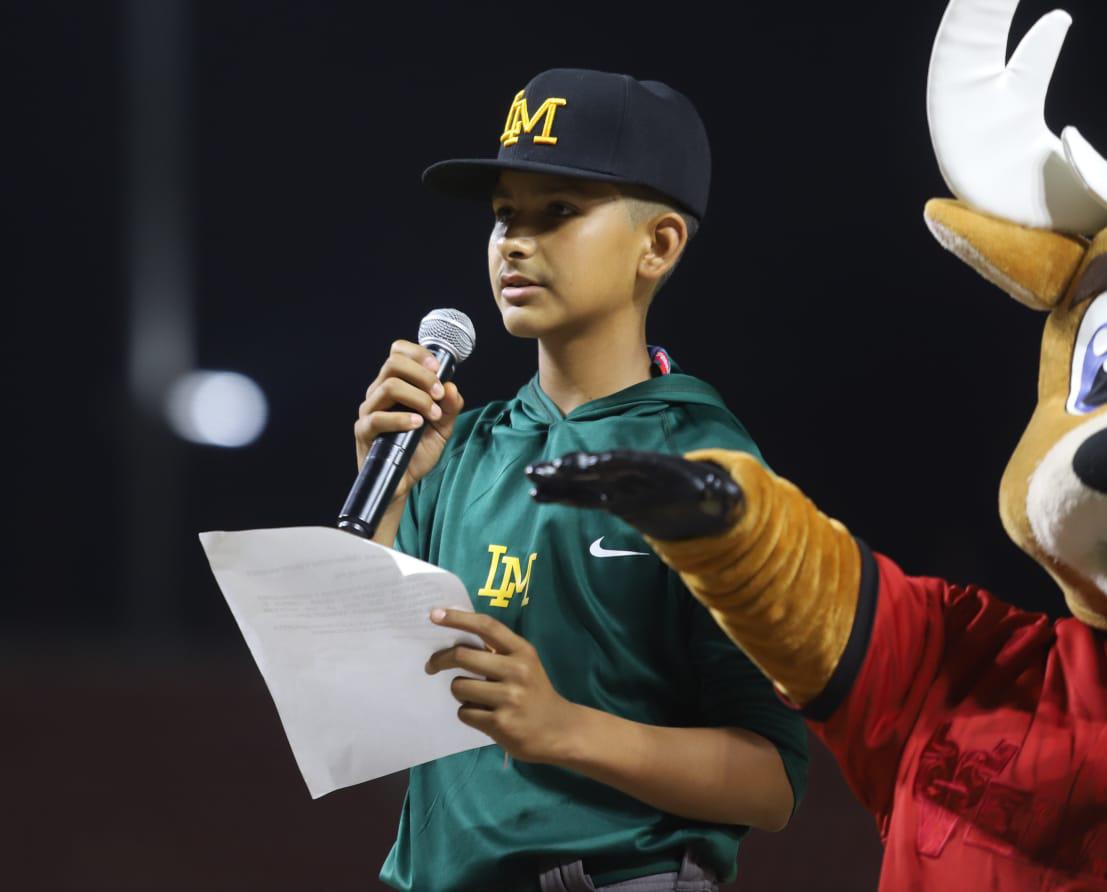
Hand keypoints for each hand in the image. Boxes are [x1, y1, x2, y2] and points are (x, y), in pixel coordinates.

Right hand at [353, 340, 464, 503]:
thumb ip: (451, 406)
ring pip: (389, 386)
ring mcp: (369, 410)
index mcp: (395, 384)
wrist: (404, 481)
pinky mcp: (364, 431)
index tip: (438, 368)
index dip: (418, 354)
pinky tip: (417, 424)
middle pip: (393, 363)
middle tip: (439, 394)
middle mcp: (379, 392)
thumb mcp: (443, 426)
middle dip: (423, 375)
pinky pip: (378, 417)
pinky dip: (401, 418)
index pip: (398, 352)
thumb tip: (451, 386)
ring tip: (434, 414)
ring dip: (418, 397)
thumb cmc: (418, 449)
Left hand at [425, 609, 579, 763]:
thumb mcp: (524, 664)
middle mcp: (517, 671)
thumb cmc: (534, 692)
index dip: (458, 618)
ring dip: (459, 692)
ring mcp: (509, 698)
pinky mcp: (500, 723)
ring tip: (475, 698)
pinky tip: (485, 716)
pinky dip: (468, 713)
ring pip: (459, 687)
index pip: (486, 627)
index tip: (435, 615)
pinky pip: (464, 712)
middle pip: (463, 656)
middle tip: (432, 665)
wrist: (559, 730)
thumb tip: (455, 639)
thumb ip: (497, 652)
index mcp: (522, 651)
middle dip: (440, 659)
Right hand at [525, 450, 743, 539]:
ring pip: (584, 479)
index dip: (611, 463)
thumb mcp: (724, 496)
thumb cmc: (715, 496)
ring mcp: (619, 484)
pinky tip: (536, 494)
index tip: (590, 463)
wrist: (704, 500)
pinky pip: (582, 497)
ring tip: (531, 475)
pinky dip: (561, 496)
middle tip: (546, 468)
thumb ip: (724, 493)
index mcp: (657, 468)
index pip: (631, 463)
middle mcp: (633, 473)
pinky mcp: (611, 499)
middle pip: (600, 467)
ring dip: (558, 478)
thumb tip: (730, 493)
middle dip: (574, 467)